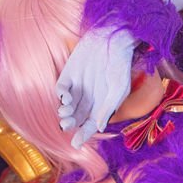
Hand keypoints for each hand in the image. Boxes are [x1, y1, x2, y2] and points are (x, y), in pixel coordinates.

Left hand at [56, 27, 137, 148]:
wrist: (112, 38)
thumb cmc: (120, 64)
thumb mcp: (118, 87)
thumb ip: (108, 107)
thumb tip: (99, 127)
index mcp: (103, 104)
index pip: (91, 124)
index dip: (83, 135)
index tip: (75, 144)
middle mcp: (90, 97)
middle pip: (77, 117)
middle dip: (71, 124)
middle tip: (66, 125)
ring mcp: (79, 85)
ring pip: (68, 105)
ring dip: (65, 112)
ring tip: (65, 114)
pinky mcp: (69, 73)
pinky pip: (61, 88)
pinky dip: (61, 95)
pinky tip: (65, 96)